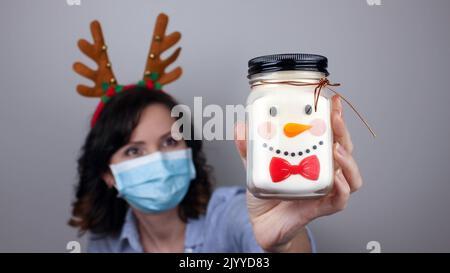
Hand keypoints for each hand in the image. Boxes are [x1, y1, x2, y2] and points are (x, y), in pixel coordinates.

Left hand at [234, 95, 362, 251]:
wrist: (261, 222)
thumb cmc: (267, 193)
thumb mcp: (256, 166)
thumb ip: (250, 149)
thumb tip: (241, 127)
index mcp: (312, 158)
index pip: (330, 135)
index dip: (335, 118)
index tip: (332, 101)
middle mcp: (323, 173)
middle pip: (345, 150)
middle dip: (343, 132)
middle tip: (335, 118)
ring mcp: (324, 190)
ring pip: (351, 176)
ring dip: (348, 161)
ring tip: (336, 149)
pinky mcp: (320, 208)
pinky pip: (339, 200)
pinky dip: (341, 189)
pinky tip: (335, 178)